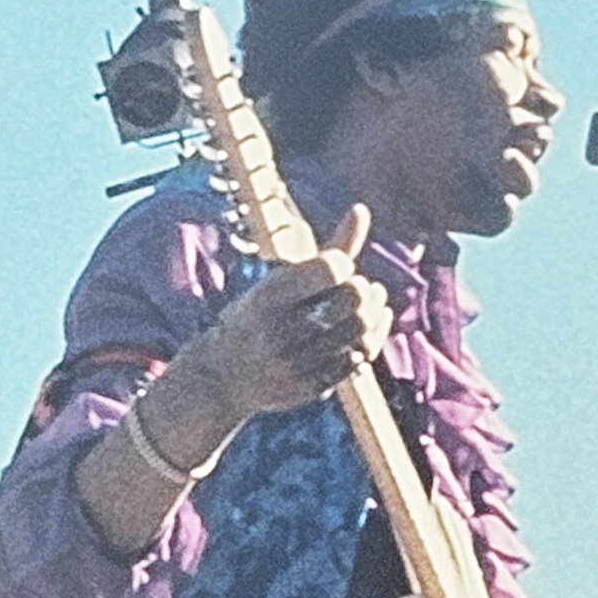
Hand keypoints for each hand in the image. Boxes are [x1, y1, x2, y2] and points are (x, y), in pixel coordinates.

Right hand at [196, 204, 392, 421]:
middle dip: (363, 289)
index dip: (343, 264)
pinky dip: (369, 341)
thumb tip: (362, 209)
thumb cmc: (260, 315)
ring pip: (360, 330)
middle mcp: (280, 329)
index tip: (338, 267)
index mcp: (269, 296)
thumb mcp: (283, 279)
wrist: (224, 376)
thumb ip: (330, 248)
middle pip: (352, 299)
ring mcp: (296, 362)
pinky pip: (357, 361)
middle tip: (360, 288)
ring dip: (373, 314)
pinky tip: (364, 331)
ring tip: (367, 305)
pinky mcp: (310, 387)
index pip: (330, 268)